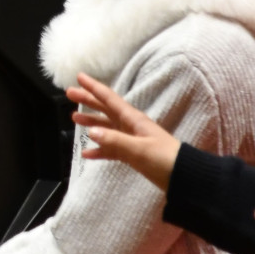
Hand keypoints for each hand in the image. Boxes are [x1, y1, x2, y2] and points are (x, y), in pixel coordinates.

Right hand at [69, 73, 182, 189]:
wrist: (184, 177)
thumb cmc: (165, 159)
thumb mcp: (139, 150)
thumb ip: (115, 141)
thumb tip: (91, 131)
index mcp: (133, 120)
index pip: (109, 99)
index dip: (94, 87)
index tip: (79, 76)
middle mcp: (131, 126)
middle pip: (106, 109)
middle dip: (89, 100)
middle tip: (70, 93)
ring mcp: (131, 140)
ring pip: (106, 128)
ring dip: (91, 122)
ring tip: (74, 118)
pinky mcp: (132, 154)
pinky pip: (111, 149)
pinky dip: (99, 150)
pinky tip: (87, 153)